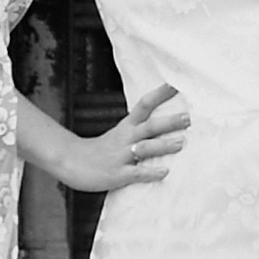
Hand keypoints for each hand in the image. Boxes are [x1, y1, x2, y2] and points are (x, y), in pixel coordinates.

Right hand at [40, 85, 189, 194]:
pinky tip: (164, 172)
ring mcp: (122, 156)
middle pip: (150, 126)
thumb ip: (138, 130)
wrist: (70, 162)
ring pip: (145, 148)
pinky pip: (137, 173)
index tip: (176, 84)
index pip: (144, 105)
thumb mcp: (118, 135)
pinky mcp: (118, 174)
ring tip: (181, 143)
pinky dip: (151, 172)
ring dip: (164, 145)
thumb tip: (164, 124)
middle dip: (169, 122)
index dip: (160, 94)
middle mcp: (126, 138)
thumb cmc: (98, 150)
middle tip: (188, 117)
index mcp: (126, 127)